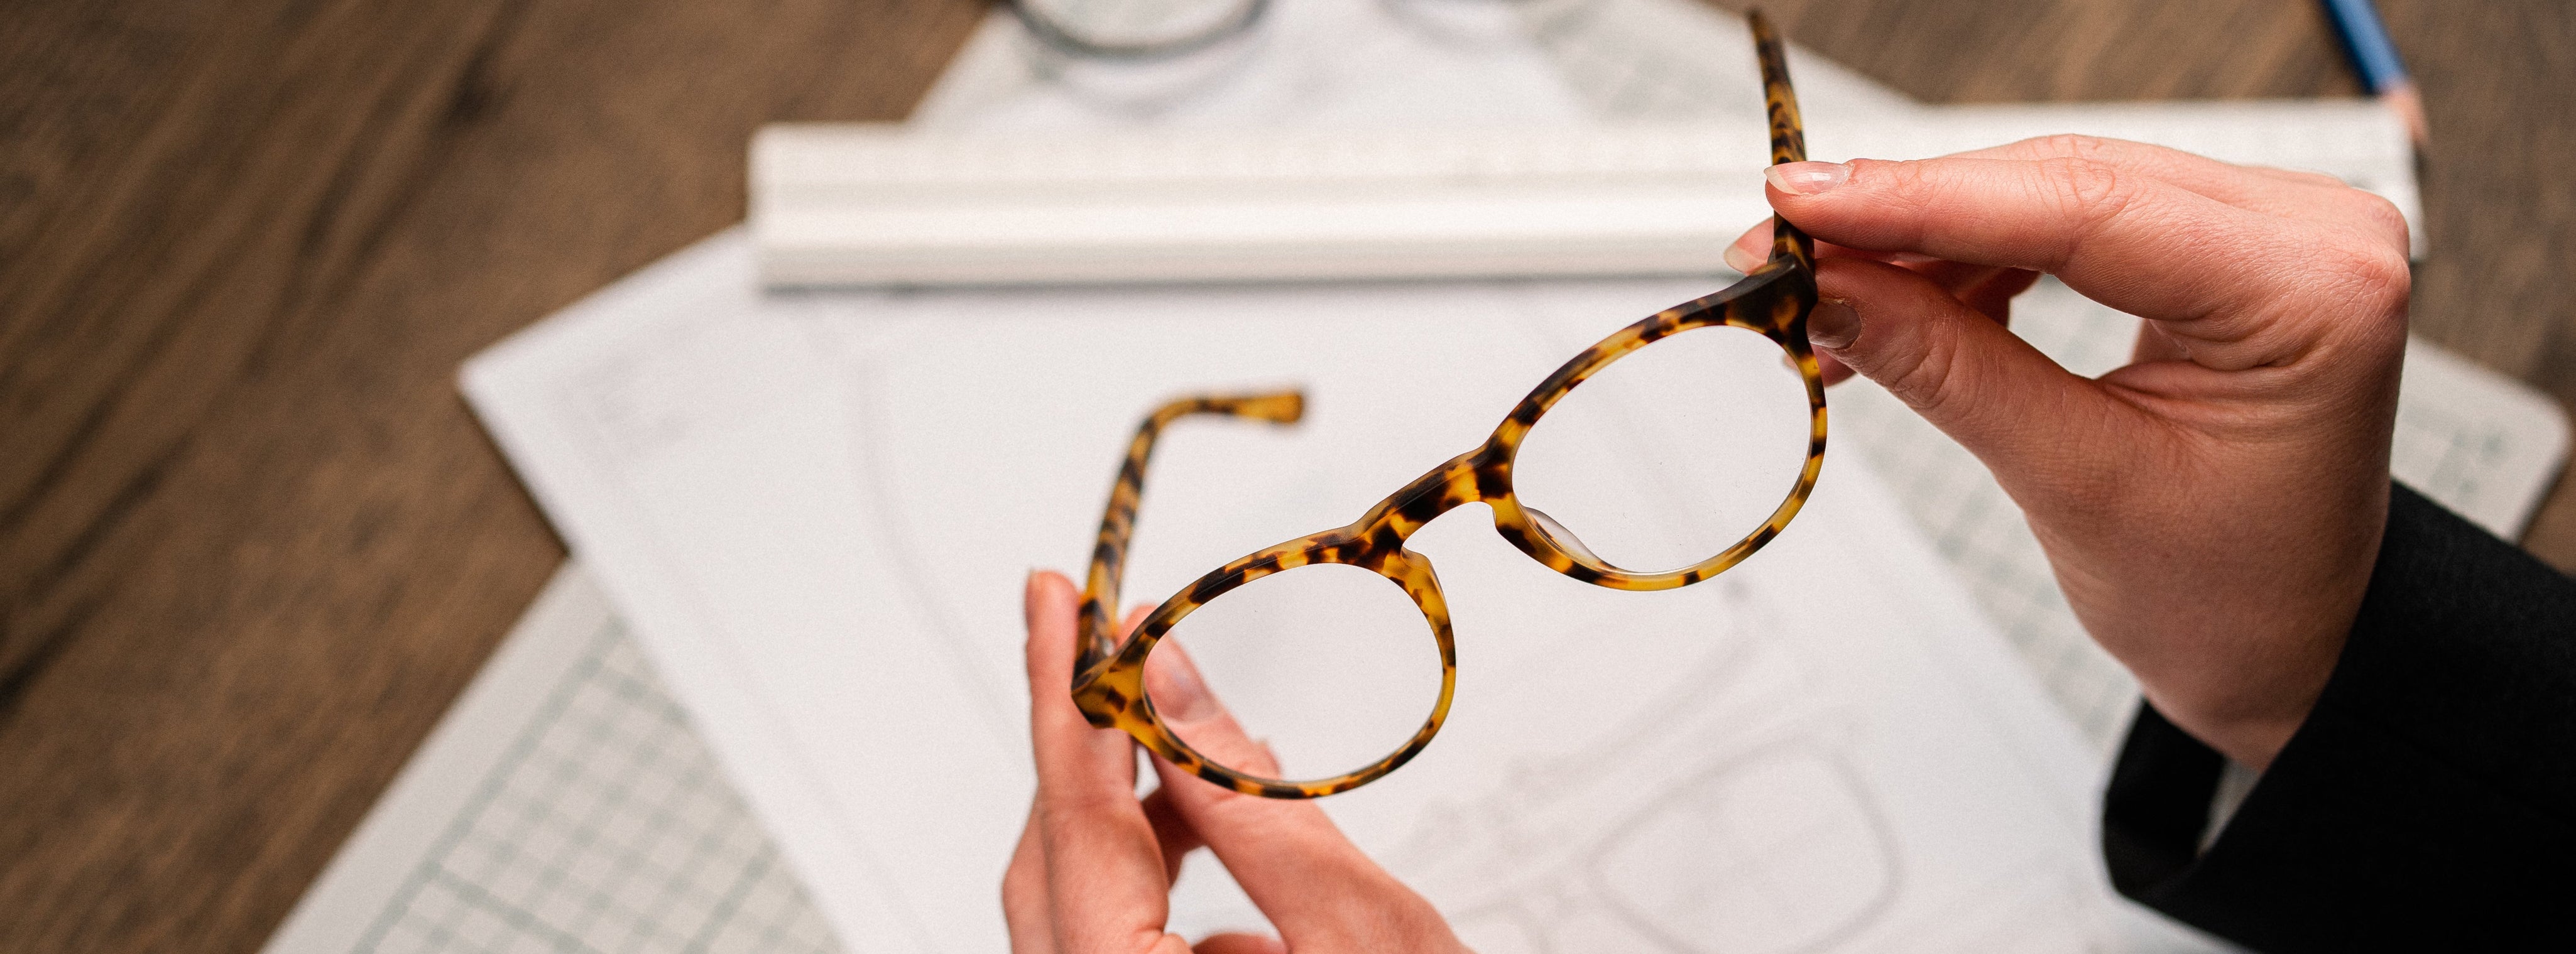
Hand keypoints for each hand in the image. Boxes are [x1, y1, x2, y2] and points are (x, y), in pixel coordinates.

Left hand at [1005, 570, 1468, 953]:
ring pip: (1089, 909)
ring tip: (1219, 754)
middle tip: (1121, 637)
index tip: (1051, 594)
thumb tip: (1168, 681)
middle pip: (1054, 868)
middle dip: (1095, 750)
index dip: (1061, 694)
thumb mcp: (1358, 928)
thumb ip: (1249, 801)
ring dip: (1150, 824)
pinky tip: (1251, 857)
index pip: (1071, 825)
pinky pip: (1133, 950)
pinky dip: (1180, 893)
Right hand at [1729, 136, 2410, 769]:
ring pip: (2054, 190)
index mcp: (2312, 293)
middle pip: (2064, 182)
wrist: (2289, 637)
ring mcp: (2270, 228)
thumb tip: (1825, 287)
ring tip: (1826, 298)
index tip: (1800, 203)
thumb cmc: (2226, 590)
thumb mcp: (2072, 484)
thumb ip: (1945, 368)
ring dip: (1930, 241)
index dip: (1922, 200)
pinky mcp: (2219, 241)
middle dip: (1909, 218)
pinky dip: (1976, 257)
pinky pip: (2072, 217)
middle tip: (1780, 253)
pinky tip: (1900, 297)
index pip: (2084, 207)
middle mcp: (2311, 232)